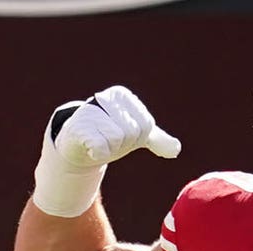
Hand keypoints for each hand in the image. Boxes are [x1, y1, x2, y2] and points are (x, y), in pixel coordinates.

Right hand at [32, 85, 179, 216]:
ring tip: (99, 141)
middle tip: (109, 139)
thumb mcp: (135, 136)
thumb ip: (157, 139)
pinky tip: (90, 147)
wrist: (77, 146)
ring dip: (110, 148)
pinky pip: (100, 146)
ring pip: (118, 138)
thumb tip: (175, 149)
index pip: (146, 125)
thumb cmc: (108, 136)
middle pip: (133, 132)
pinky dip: (98, 152)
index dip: (137, 138)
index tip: (122, 134)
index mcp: (123, 96)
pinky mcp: (77, 127)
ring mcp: (89, 111)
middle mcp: (105, 97)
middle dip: (124, 143)